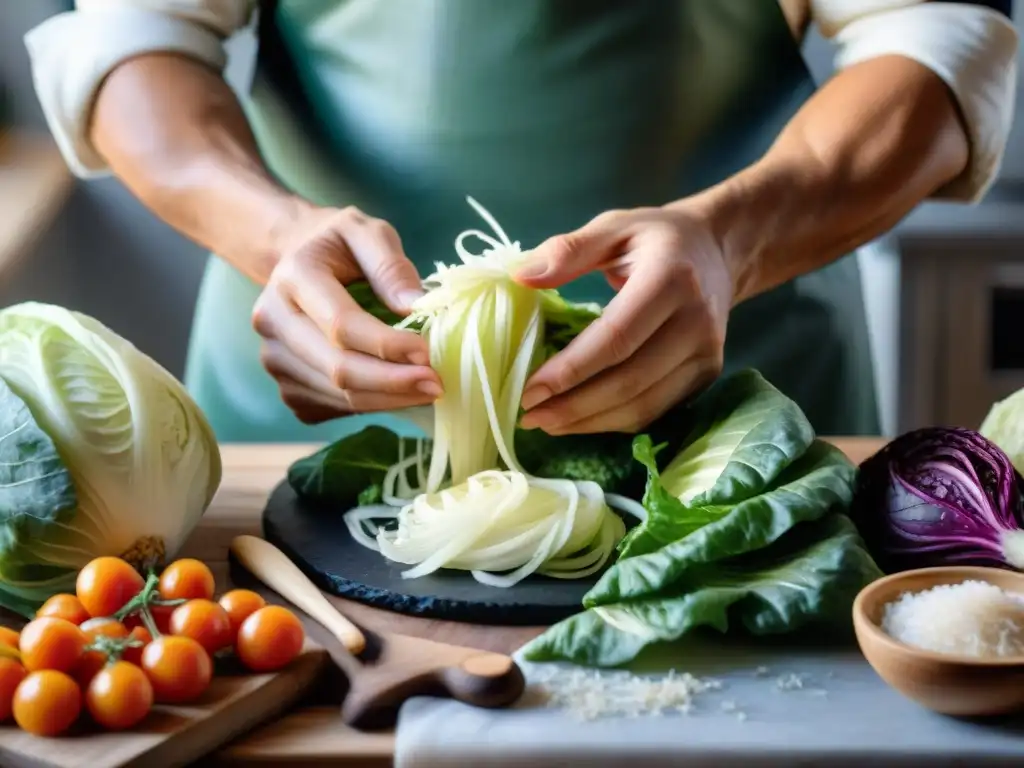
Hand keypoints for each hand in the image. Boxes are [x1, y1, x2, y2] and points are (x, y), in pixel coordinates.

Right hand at [252, 205, 443, 424]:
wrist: (295, 261)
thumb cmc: (339, 246)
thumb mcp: (368, 232)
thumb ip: (391, 266)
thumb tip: (417, 306)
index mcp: (293, 278)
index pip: (341, 324)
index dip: (387, 345)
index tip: (428, 353)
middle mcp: (273, 322)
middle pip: (337, 368)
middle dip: (393, 381)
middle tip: (437, 383)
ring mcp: (275, 360)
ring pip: (339, 395)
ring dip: (389, 399)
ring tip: (427, 389)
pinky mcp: (286, 388)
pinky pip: (335, 408)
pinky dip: (372, 405)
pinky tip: (398, 392)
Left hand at [514, 205, 734, 434]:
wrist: (718, 252)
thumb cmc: (657, 238)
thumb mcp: (613, 226)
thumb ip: (568, 250)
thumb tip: (521, 277)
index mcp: (671, 279)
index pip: (616, 337)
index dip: (572, 369)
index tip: (531, 389)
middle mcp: (695, 322)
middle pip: (629, 380)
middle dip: (574, 406)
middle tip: (529, 416)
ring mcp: (706, 354)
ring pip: (643, 405)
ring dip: (590, 422)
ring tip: (548, 422)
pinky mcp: (706, 375)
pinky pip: (655, 410)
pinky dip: (614, 421)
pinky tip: (581, 420)